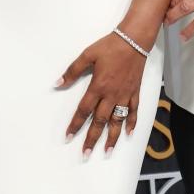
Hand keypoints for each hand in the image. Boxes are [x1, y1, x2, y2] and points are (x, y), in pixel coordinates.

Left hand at [57, 33, 146, 156]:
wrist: (134, 40)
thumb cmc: (110, 46)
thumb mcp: (87, 55)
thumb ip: (72, 71)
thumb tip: (58, 83)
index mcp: (98, 87)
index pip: (84, 111)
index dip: (75, 125)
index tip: (69, 137)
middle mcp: (111, 95)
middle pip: (100, 121)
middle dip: (92, 138)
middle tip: (86, 153)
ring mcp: (125, 95)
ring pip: (118, 121)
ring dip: (112, 137)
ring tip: (107, 151)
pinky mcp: (135, 92)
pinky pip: (133, 111)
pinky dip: (131, 123)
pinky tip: (128, 134)